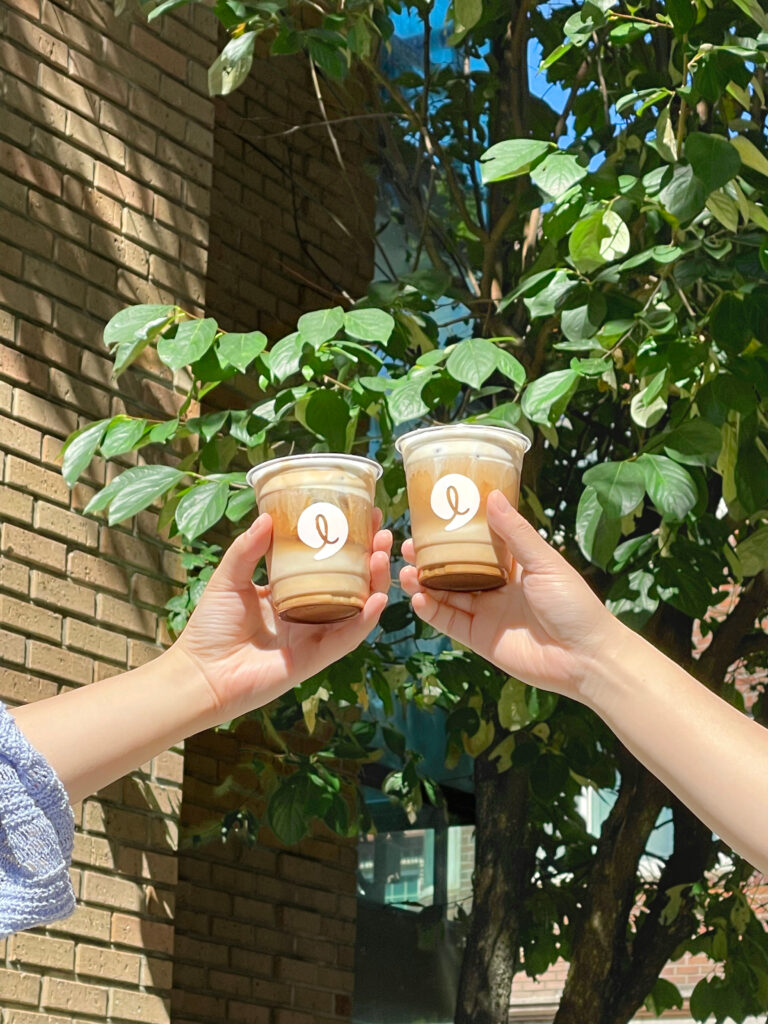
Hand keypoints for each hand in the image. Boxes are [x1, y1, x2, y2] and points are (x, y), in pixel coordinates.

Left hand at [175, 512, 391, 719]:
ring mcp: (315, 636)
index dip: (348, 542)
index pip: (328, 564)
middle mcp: (310, 614)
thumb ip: (248, 549)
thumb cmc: (211, 627)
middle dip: (372, 558)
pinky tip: (377, 598)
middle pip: (352, 583)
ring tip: (384, 555)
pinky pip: (348, 637)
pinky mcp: (316, 657)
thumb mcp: (229, 577)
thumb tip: (267, 517)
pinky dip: (366, 619)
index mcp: (292, 594)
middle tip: (383, 532)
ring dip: (376, 583)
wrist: (201, 672)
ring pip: (358, 608)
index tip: (363, 515)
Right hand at [400, 491, 617, 699]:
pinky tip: (417, 598)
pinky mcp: (480, 639)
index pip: (476, 545)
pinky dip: (431, 611)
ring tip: (404, 571)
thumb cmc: (573, 604)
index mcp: (513, 567)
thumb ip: (515, 533)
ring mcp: (486, 615)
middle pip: (454, 571)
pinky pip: (449, 623)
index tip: (429, 518)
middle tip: (407, 546)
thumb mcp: (544, 562)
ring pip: (446, 596)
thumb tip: (492, 495)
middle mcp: (496, 589)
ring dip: (423, 584)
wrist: (585, 657)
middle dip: (429, 560)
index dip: (452, 534)